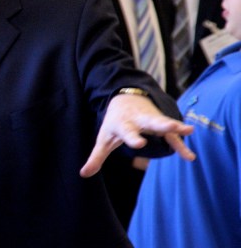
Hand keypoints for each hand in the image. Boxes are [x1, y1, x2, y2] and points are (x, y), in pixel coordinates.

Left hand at [80, 94, 194, 176]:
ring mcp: (151, 120)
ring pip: (164, 123)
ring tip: (189, 131)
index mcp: (123, 124)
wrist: (125, 98)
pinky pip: (172, 136)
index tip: (140, 144)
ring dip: (176, 127)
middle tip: (172, 127)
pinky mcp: (161, 123)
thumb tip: (83, 174)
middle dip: (161, 124)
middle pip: (150, 122)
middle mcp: (139, 120)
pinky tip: (190, 157)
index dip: (133, 137)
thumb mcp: (103, 139)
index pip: (128, 131)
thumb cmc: (114, 123)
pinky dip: (180, 145)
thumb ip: (96, 157)